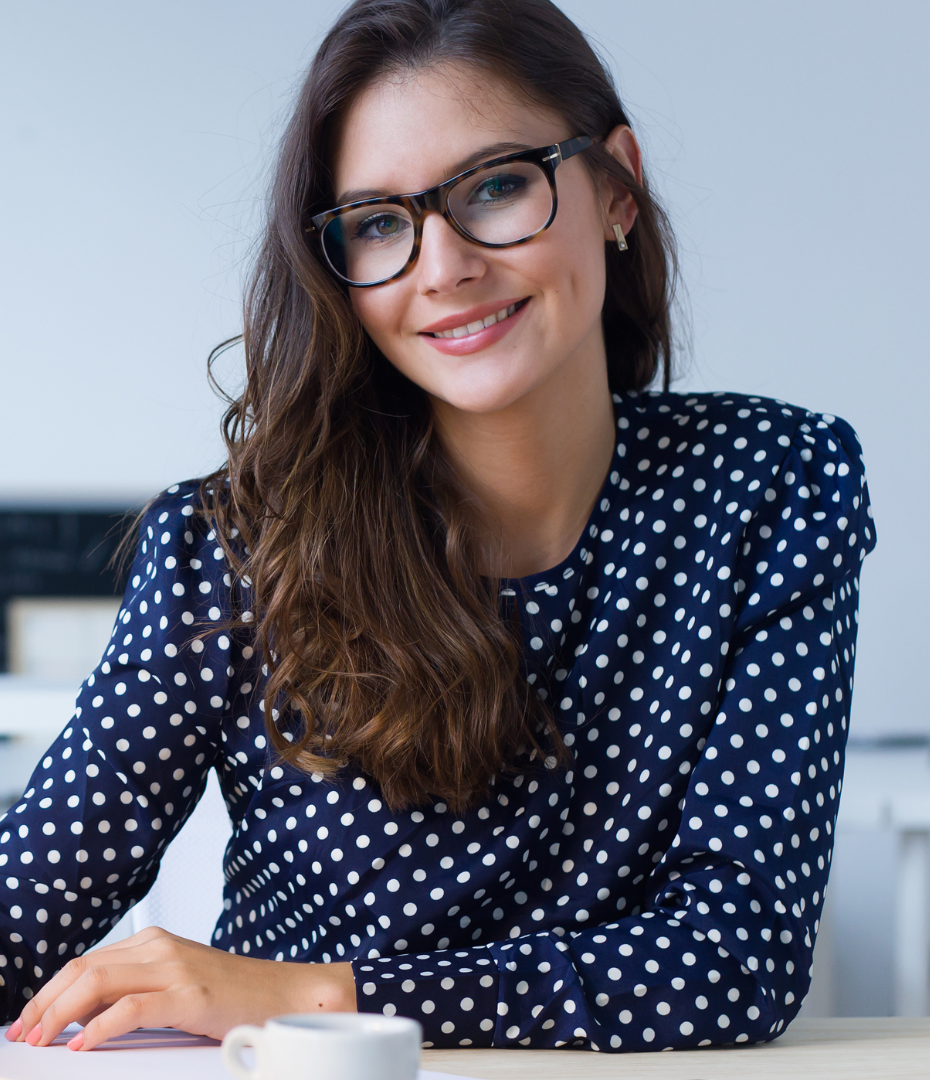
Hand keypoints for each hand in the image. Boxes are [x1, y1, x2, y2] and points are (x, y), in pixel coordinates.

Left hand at [4, 925, 356, 1050]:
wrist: (283, 992)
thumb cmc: (232, 994)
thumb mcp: (177, 984)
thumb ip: (136, 988)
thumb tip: (84, 1015)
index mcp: (153, 941)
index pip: (85, 961)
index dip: (48, 991)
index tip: (27, 1019)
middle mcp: (159, 946)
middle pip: (82, 969)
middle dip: (44, 1004)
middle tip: (24, 1035)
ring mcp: (174, 967)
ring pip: (96, 983)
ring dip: (59, 1015)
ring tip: (43, 1041)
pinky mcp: (187, 994)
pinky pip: (128, 1008)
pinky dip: (96, 1028)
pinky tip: (81, 1045)